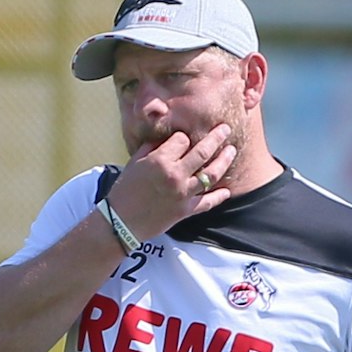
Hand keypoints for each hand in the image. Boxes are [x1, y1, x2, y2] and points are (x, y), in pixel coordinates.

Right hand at [106, 123, 235, 238]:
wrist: (120, 222)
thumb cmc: (124, 191)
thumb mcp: (134, 163)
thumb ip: (152, 148)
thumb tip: (168, 138)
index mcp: (160, 160)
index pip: (182, 139)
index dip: (183, 137)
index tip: (183, 139)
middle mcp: (175, 175)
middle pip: (203, 151)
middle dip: (216, 137)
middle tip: (225, 129)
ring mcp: (183, 193)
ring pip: (211, 174)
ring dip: (224, 160)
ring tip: (231, 151)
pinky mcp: (186, 210)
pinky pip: (208, 202)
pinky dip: (219, 196)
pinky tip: (227, 190)